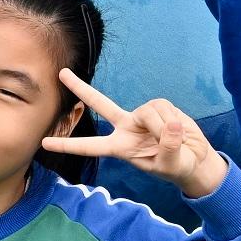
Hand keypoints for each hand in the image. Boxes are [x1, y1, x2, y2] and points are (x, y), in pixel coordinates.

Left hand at [41, 72, 227, 199]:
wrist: (196, 159)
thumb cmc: (179, 167)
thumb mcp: (173, 165)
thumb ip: (169, 148)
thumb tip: (170, 125)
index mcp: (121, 148)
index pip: (90, 146)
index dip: (68, 145)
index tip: (44, 143)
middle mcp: (126, 127)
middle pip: (100, 104)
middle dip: (81, 88)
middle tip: (61, 73)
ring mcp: (141, 115)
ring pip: (148, 111)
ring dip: (164, 126)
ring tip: (173, 139)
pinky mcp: (159, 106)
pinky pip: (164, 107)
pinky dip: (174, 119)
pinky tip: (178, 127)